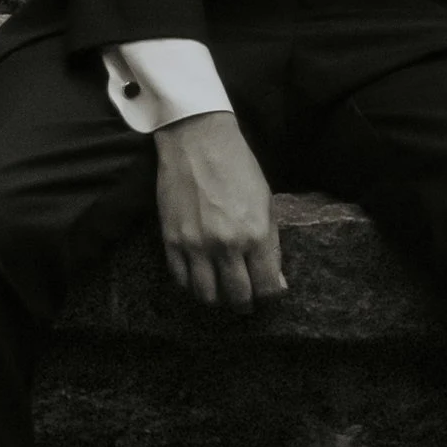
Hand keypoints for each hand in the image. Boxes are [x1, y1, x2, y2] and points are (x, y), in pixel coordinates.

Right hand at [155, 110, 286, 312]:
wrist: (198, 142)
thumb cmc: (238, 167)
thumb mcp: (266, 202)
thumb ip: (271, 244)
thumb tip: (276, 280)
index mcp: (256, 234)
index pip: (267, 287)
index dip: (270, 296)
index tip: (269, 293)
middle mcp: (226, 245)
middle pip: (237, 297)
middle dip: (244, 304)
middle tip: (245, 302)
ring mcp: (196, 245)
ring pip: (206, 296)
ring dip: (217, 299)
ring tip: (222, 293)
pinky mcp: (171, 241)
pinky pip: (180, 280)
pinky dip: (191, 286)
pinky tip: (199, 279)